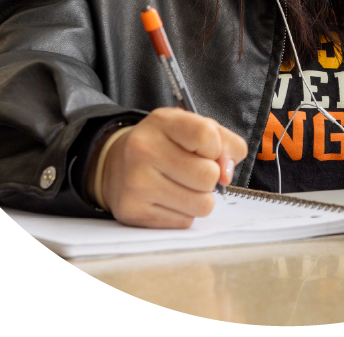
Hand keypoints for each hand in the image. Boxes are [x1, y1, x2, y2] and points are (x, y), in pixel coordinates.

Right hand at [95, 108, 247, 227]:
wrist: (117, 165)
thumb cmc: (165, 145)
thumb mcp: (193, 128)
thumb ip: (224, 142)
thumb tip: (226, 175)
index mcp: (161, 122)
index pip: (207, 135)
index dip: (216, 148)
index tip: (206, 150)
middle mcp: (143, 150)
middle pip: (208, 175)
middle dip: (209, 177)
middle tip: (193, 172)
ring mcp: (136, 183)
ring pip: (201, 204)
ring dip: (199, 199)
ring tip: (182, 187)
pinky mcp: (133, 212)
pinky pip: (184, 222)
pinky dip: (183, 213)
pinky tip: (167, 199)